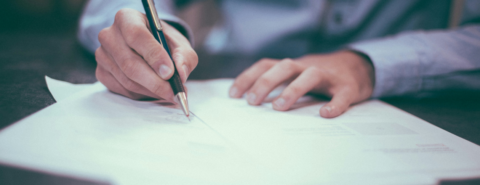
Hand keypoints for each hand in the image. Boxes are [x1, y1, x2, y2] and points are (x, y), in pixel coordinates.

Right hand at [95, 8, 197, 100]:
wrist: (149, 48)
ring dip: (151, 91)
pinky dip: (142, 94)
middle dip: (155, 82)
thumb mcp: (179, 44)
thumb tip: (180, 74)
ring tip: (169, 93)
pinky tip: (154, 91)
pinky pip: (123, 90)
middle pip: (130, 63)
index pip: (137, 36)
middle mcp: (109, 35)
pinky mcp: (101, 73)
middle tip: (174, 92)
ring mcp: (102, 55)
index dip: (154, 56)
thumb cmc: (163, 42)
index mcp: (127, 18)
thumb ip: (184, 56)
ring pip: (127, 80)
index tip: (169, 73)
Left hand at [229, 51, 374, 117]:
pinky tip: (326, 114)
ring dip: (293, 89)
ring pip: (310, 75)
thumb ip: (277, 85)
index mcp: (292, 66)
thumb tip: (249, 104)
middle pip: (284, 67)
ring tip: (279, 107)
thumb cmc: (319, 78)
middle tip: (252, 102)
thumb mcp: (296, 76)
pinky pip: (341, 95)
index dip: (248, 77)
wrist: (358, 68)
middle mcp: (307, 67)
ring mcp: (328, 76)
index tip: (233, 95)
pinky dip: (334, 104)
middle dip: (266, 82)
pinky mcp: (348, 87)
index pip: (266, 65)